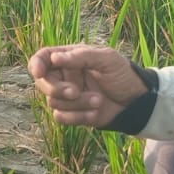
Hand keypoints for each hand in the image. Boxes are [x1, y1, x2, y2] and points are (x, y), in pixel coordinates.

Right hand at [27, 45, 149, 128]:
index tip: (39, 72)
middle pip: (42, 82)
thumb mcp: (108, 59)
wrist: (137, 102)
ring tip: (98, 101)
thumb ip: (81, 56)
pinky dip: (78, 117)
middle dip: (56, 89)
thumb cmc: (123, 75)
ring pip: (53, 102)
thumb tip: (54, 58)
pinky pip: (61, 117)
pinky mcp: (72, 113)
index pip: (43, 58)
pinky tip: (95, 113)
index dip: (36, 64)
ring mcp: (67, 96)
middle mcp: (65, 76)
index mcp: (70, 58)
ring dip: (76, 104)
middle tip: (74, 92)